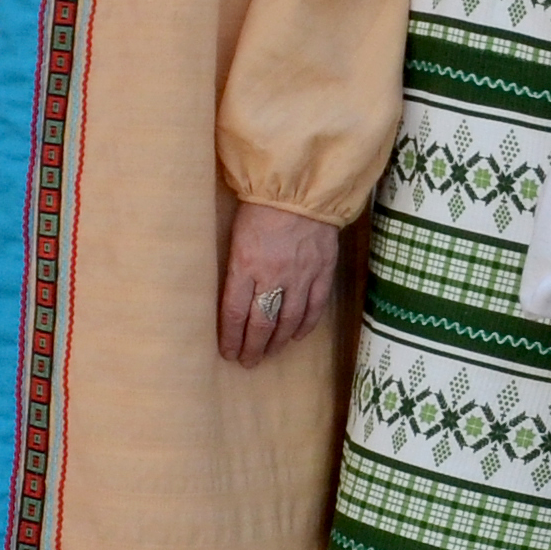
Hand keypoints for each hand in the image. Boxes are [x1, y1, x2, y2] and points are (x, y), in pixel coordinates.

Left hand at [220, 200, 339, 366]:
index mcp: (245, 265)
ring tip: (269, 354)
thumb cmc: (261, 205)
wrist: (301, 188)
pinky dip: (305, 326)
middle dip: (253, 347)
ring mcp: (300, 276)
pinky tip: (296, 336)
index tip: (227, 352)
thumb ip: (236, 266)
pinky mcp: (322, 272)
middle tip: (247, 361)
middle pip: (260, 324)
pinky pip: (314, 307)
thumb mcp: (237, 233)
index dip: (231, 338)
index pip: (234, 313)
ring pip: (287, 321)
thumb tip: (231, 296)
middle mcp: (273, 276)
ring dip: (277, 342)